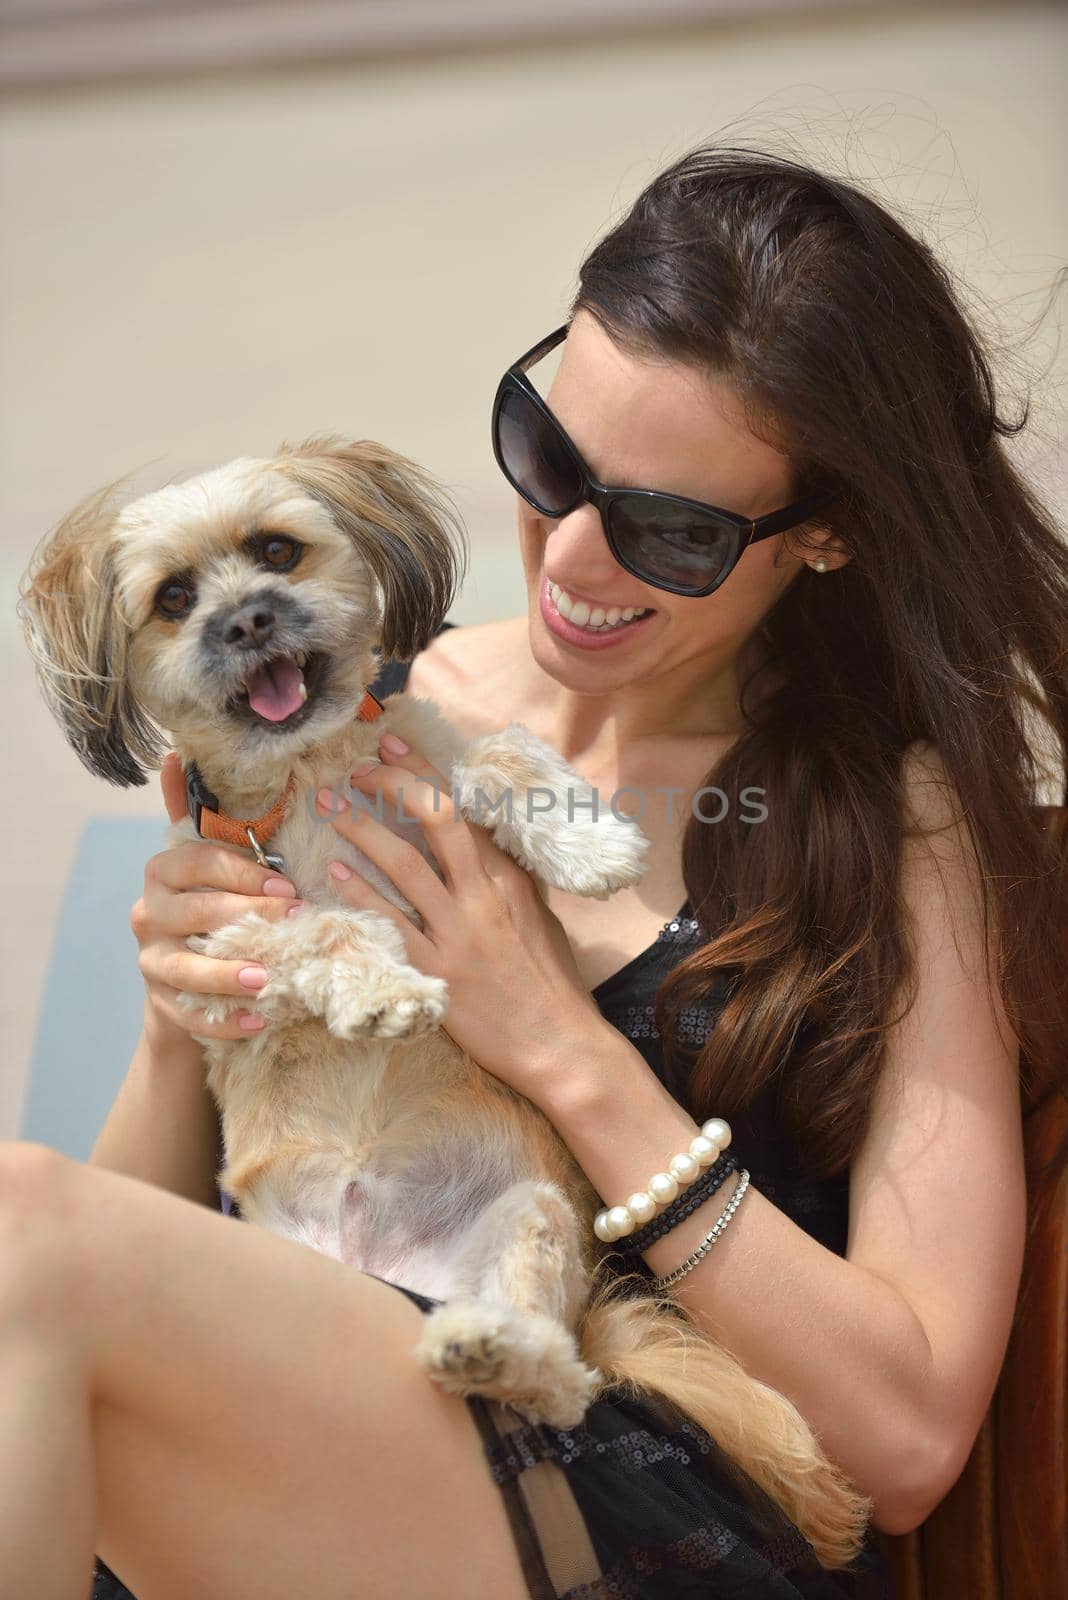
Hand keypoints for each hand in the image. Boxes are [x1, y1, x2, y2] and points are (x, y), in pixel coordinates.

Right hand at [133, 753, 301, 1044]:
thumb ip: (201, 814)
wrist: (189, 979)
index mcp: (165, 871)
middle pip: (195, 913)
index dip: (243, 873)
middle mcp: (149, 912)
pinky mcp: (161, 1004)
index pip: (198, 862)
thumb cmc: (217, 907)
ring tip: (266, 979)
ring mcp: (151, 960)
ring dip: (226, 974)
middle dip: (246, 917)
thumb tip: (175, 753)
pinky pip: (188, 1014)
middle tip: (294, 924)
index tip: (288, 886)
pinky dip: (224, 1020)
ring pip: (184, 967)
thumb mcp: (216, 864)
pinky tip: (259, 1020)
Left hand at [314, 734, 611, 1105]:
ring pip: (404, 865)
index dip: (423, 770)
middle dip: (391, 785)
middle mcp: (484, 895)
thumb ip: (507, 880)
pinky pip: (390, 924)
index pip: (465, 807)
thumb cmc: (552, 984)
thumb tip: (479, 847)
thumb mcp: (539, 917)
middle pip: (435, 819)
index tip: (391, 745)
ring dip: (362, 829)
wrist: (560, 1045)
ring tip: (331, 806)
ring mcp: (459, 933)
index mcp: (511, 877)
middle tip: (357, 768)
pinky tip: (335, 872)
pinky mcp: (436, 972)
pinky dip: (360, 893)